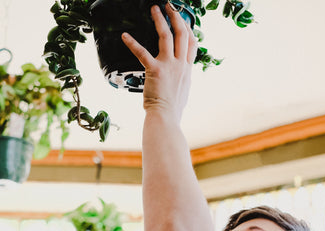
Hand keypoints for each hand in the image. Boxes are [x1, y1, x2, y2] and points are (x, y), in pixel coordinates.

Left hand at [121, 3, 197, 120]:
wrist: (166, 117)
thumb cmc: (172, 109)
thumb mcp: (183, 91)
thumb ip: (182, 78)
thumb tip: (180, 76)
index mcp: (187, 69)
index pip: (192, 43)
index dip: (188, 28)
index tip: (183, 19)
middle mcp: (180, 65)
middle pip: (182, 34)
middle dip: (176, 16)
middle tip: (170, 6)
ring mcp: (169, 66)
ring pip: (166, 36)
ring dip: (160, 20)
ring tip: (155, 9)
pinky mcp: (155, 70)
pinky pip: (142, 52)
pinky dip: (132, 43)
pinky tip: (124, 36)